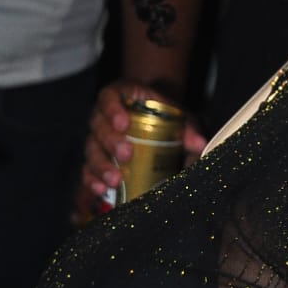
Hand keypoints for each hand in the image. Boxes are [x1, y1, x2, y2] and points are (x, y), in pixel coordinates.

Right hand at [73, 80, 206, 221]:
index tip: (123, 124)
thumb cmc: (164, 114)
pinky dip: (92, 180)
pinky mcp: (96, 159)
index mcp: (120, 96)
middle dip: (110, 142)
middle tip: (126, 155)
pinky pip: (88, 169)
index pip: (109, 97)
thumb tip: (199, 144)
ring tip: (115, 180)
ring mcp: (97, 138)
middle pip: (98, 127)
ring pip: (91, 150)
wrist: (155, 121)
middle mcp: (102, 116)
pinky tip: (101, 190)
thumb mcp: (177, 115)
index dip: (112, 109)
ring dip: (101, 166)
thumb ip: (187, 127)